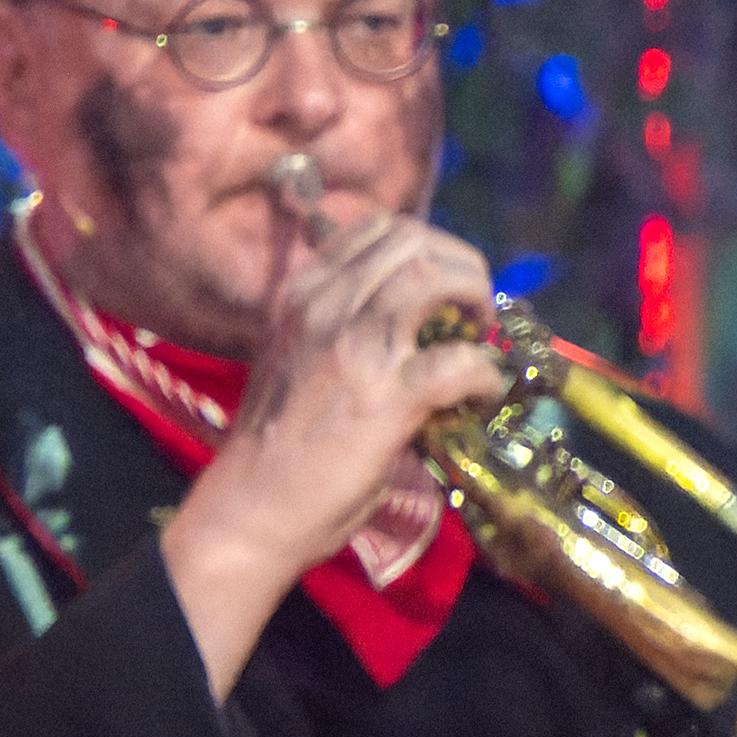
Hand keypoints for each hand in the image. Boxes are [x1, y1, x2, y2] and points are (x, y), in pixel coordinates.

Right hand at [155, 185, 501, 691]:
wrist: (249, 507)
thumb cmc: (278, 443)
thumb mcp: (297, 356)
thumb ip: (343, 325)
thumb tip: (414, 320)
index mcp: (302, 292)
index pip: (379, 229)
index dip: (431, 250)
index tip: (447, 290)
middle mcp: (324, 305)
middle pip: (414, 243)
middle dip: (463, 269)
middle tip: (476, 314)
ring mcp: (352, 347)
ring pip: (434, 279)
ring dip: (476, 303)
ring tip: (481, 343)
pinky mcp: (384, 398)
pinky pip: (460, 361)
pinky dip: (486, 375)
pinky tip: (483, 398)